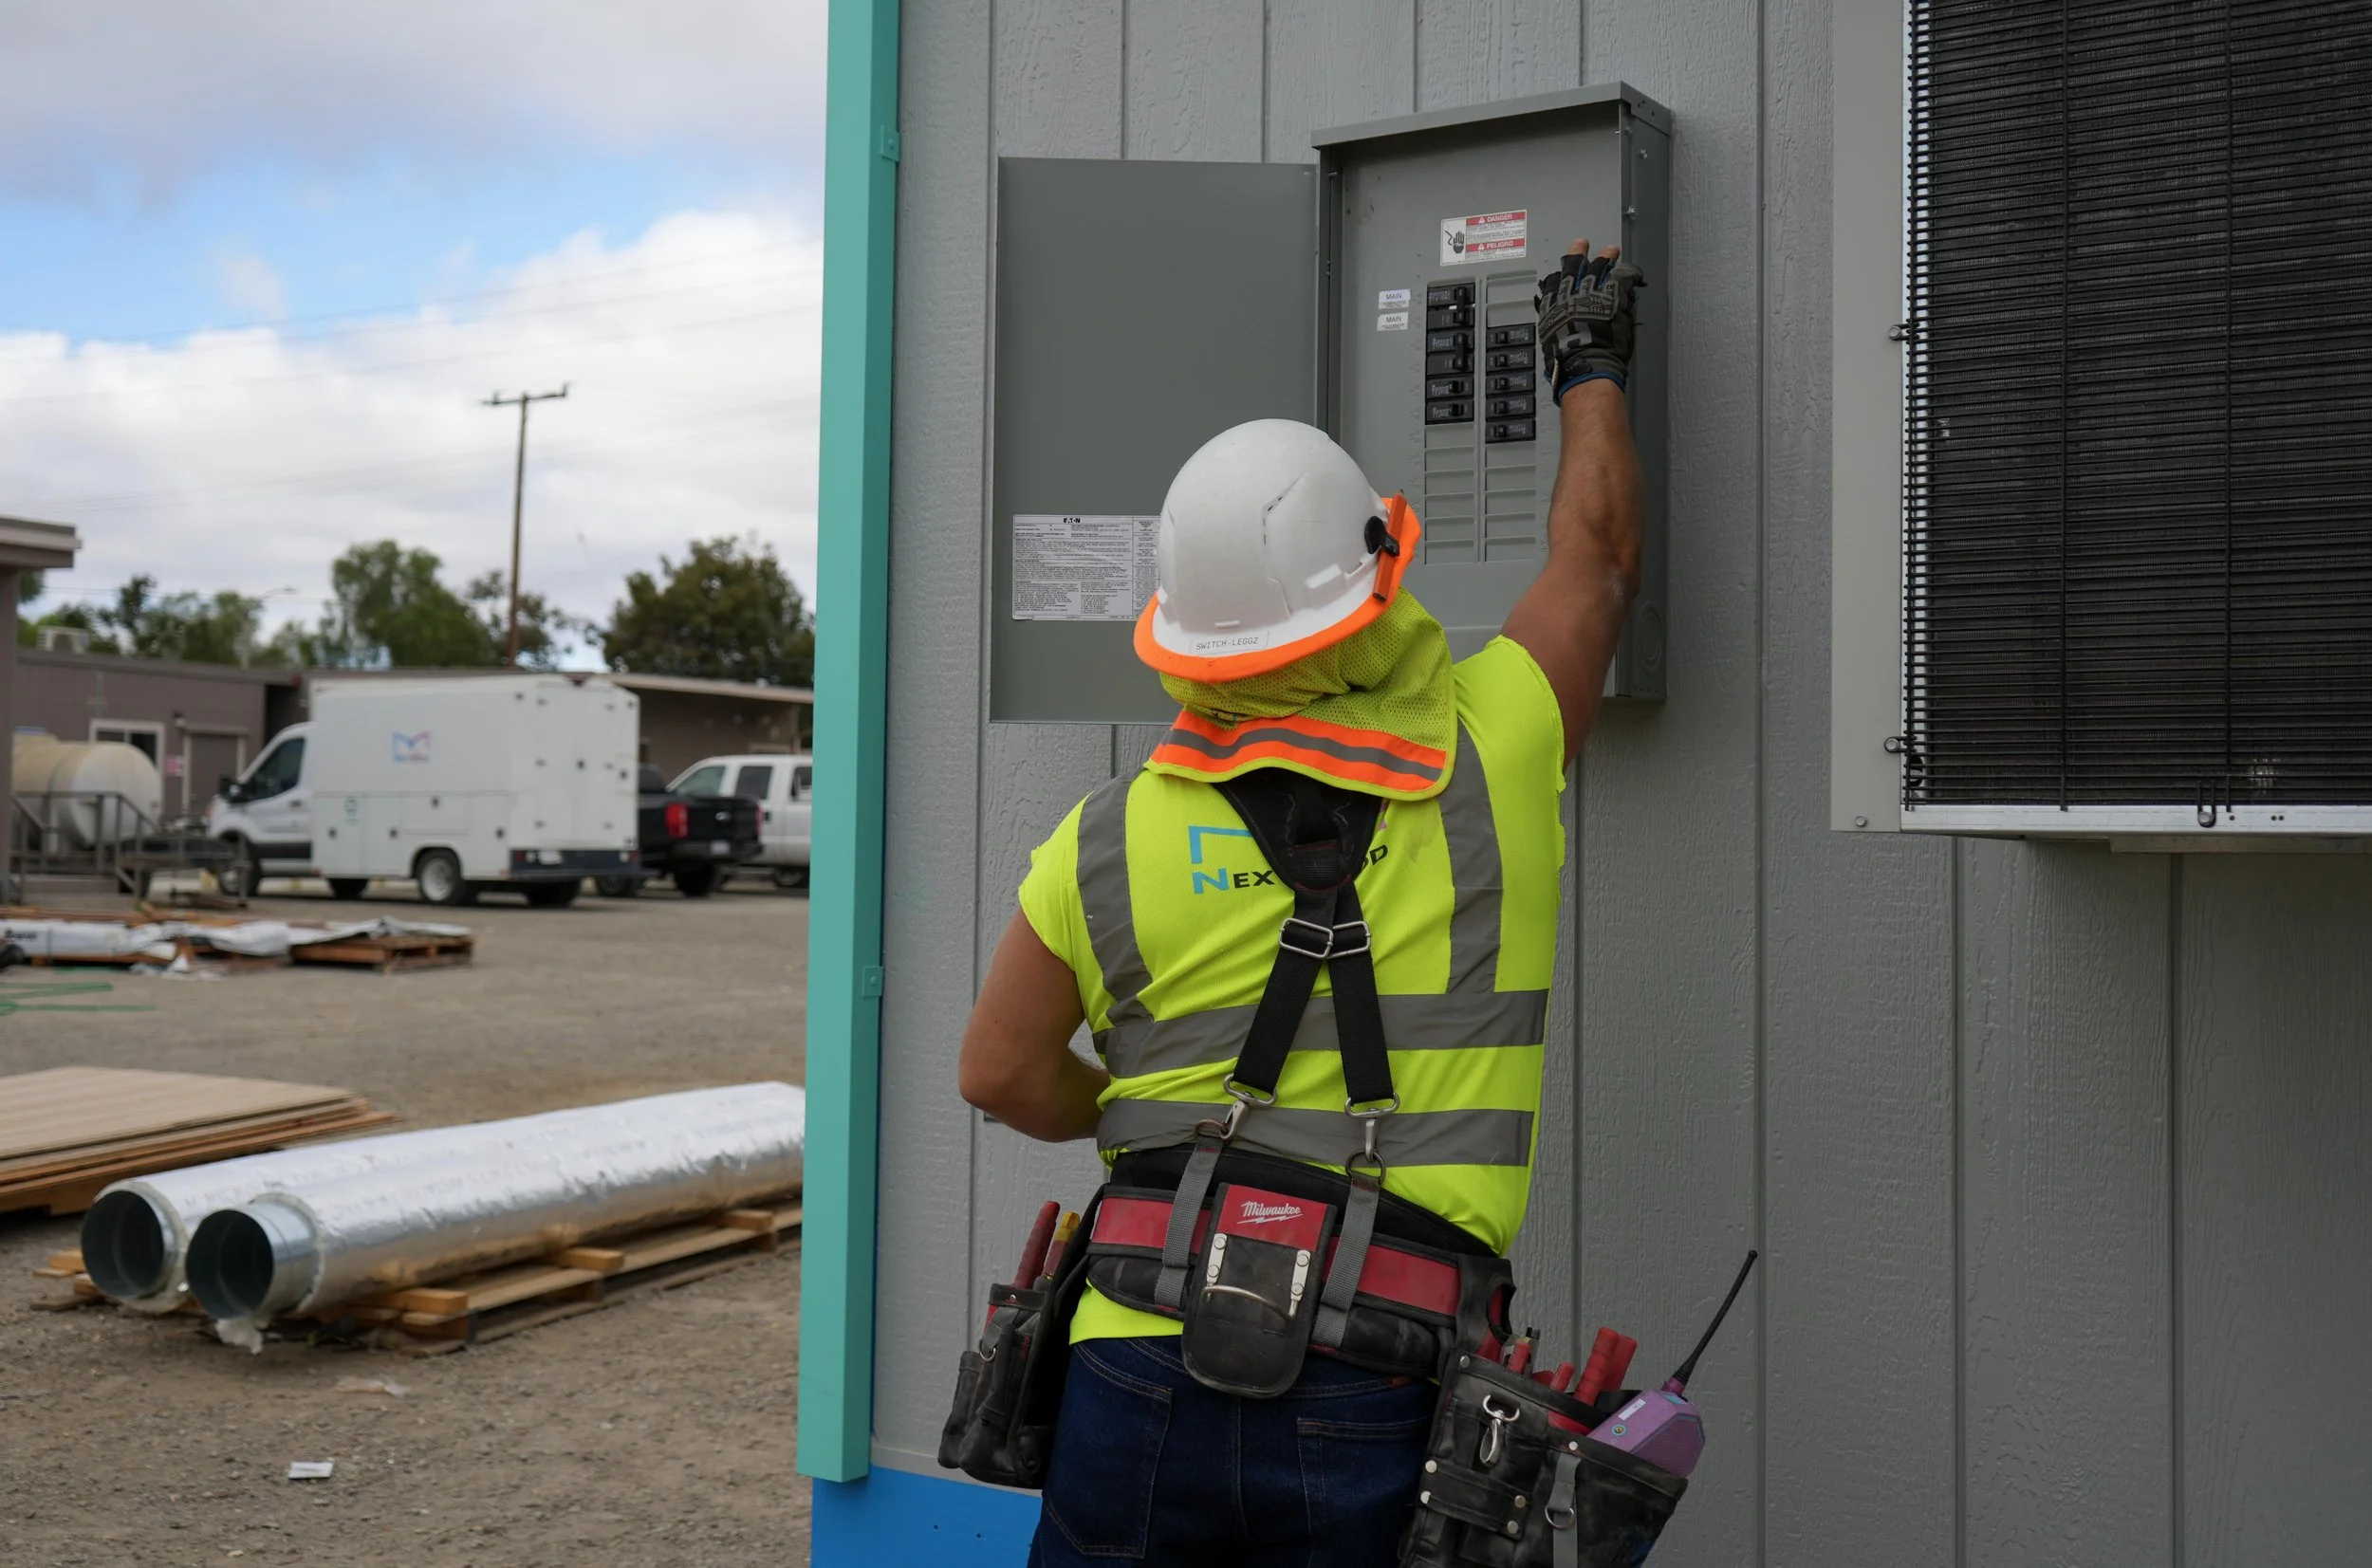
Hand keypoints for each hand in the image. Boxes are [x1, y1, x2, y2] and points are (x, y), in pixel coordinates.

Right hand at [1535, 238, 1644, 401]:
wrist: (1584, 360)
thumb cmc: (1566, 358)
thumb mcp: (1551, 339)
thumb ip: (1557, 325)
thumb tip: (1559, 325)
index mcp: (1554, 304)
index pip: (1556, 281)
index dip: (1560, 271)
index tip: (1562, 265)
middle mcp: (1572, 293)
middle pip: (1575, 267)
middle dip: (1579, 254)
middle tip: (1582, 244)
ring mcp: (1593, 292)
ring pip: (1599, 268)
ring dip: (1605, 257)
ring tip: (1611, 250)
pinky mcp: (1613, 296)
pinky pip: (1622, 279)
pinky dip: (1628, 274)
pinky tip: (1633, 272)